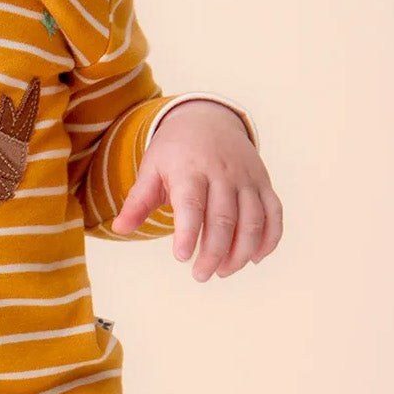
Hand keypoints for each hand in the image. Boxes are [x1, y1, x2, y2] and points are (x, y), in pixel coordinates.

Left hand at [110, 101, 282, 279]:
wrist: (208, 118)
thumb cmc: (174, 151)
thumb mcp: (151, 169)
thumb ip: (138, 201)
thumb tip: (119, 229)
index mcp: (190, 170)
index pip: (192, 205)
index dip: (188, 233)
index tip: (181, 258)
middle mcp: (222, 174)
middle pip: (224, 219)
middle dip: (214, 253)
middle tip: (200, 275)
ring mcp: (247, 179)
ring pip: (253, 220)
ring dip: (241, 252)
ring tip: (223, 272)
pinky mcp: (263, 183)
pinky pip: (274, 213)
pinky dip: (270, 239)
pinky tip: (254, 259)